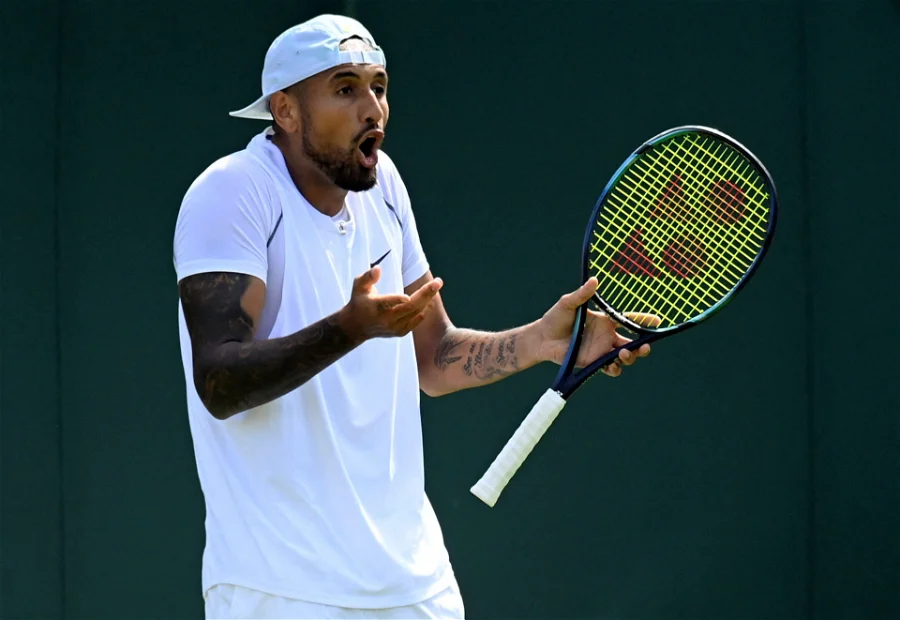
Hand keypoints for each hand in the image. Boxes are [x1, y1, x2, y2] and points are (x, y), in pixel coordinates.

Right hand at [338, 266, 442, 342]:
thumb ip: (368, 277)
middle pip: (408, 307)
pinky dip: (424, 311)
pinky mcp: (399, 333)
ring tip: (436, 285)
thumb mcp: (358, 286)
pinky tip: (430, 300)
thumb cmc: (359, 300)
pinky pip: (415, 321)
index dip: (397, 300)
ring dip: (427, 300)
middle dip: (425, 294)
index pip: (387, 303)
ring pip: (415, 313)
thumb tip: (378, 268)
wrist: (356, 326)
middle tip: (438, 282)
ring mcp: (393, 327)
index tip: (407, 296)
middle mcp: (385, 319)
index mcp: (374, 306)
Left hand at [537, 277, 659, 377]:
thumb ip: (582, 294)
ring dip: (630, 357)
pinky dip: (615, 369)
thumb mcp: (568, 303)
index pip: (629, 320)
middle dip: (643, 346)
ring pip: (625, 356)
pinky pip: (610, 368)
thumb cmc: (555, 318)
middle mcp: (607, 336)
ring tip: (624, 353)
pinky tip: (613, 365)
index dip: (644, 320)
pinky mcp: (593, 363)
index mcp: (605, 321)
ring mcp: (601, 350)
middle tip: (645, 346)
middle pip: (633, 342)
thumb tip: (594, 280)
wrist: (542, 338)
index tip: (657, 320)